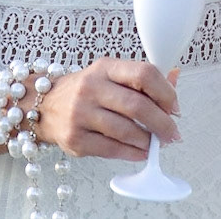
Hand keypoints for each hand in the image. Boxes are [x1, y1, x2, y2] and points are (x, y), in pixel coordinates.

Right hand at [35, 59, 179, 160]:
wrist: (44, 105)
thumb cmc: (86, 90)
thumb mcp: (111, 75)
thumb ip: (142, 79)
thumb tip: (175, 77)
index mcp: (105, 68)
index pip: (144, 74)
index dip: (166, 92)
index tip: (174, 107)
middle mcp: (91, 88)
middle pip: (137, 106)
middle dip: (162, 123)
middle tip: (172, 133)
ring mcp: (81, 114)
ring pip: (125, 130)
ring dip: (147, 140)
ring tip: (156, 143)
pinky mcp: (75, 139)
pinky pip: (111, 149)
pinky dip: (132, 153)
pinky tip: (141, 152)